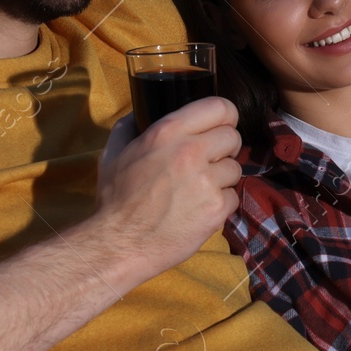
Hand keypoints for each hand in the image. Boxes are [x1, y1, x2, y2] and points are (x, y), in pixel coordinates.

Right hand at [88, 96, 242, 280]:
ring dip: (221, 179)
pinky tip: (198, 210)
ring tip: (198, 190)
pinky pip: (233, 197)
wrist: (119, 243)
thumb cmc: (115, 198)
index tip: (221, 126)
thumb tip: (141, 113)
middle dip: (223, 149)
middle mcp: (191, 152)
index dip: (225, 116)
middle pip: (233, 137)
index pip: (219, 107)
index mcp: (168, 131)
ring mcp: (207, 181)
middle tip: (206, 162)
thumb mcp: (114, 152)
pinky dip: (220, 205)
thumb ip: (131, 126)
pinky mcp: (216, 209)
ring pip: (235, 169)